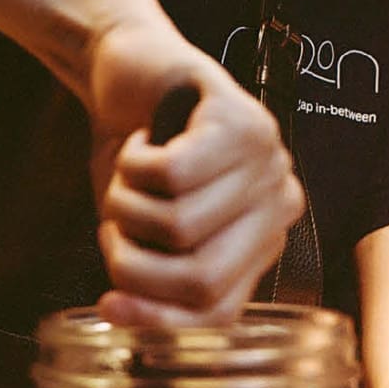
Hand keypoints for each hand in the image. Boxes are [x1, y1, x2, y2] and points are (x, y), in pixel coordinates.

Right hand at [78, 1, 303, 328]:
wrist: (129, 69)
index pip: (221, 311)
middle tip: (114, 227)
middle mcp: (278, 201)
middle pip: (202, 277)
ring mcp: (266, 158)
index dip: (160, 319)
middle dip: (134, 265)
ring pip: (178, 225)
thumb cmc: (138, 157)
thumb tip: (118, 313)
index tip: (110, 306)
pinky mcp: (238, 116)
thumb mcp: (142, 231)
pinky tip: (138, 142)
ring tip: (127, 176)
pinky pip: (170, 174)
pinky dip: (131, 164)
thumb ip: (146, 278)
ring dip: (125, 205)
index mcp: (264, 240)